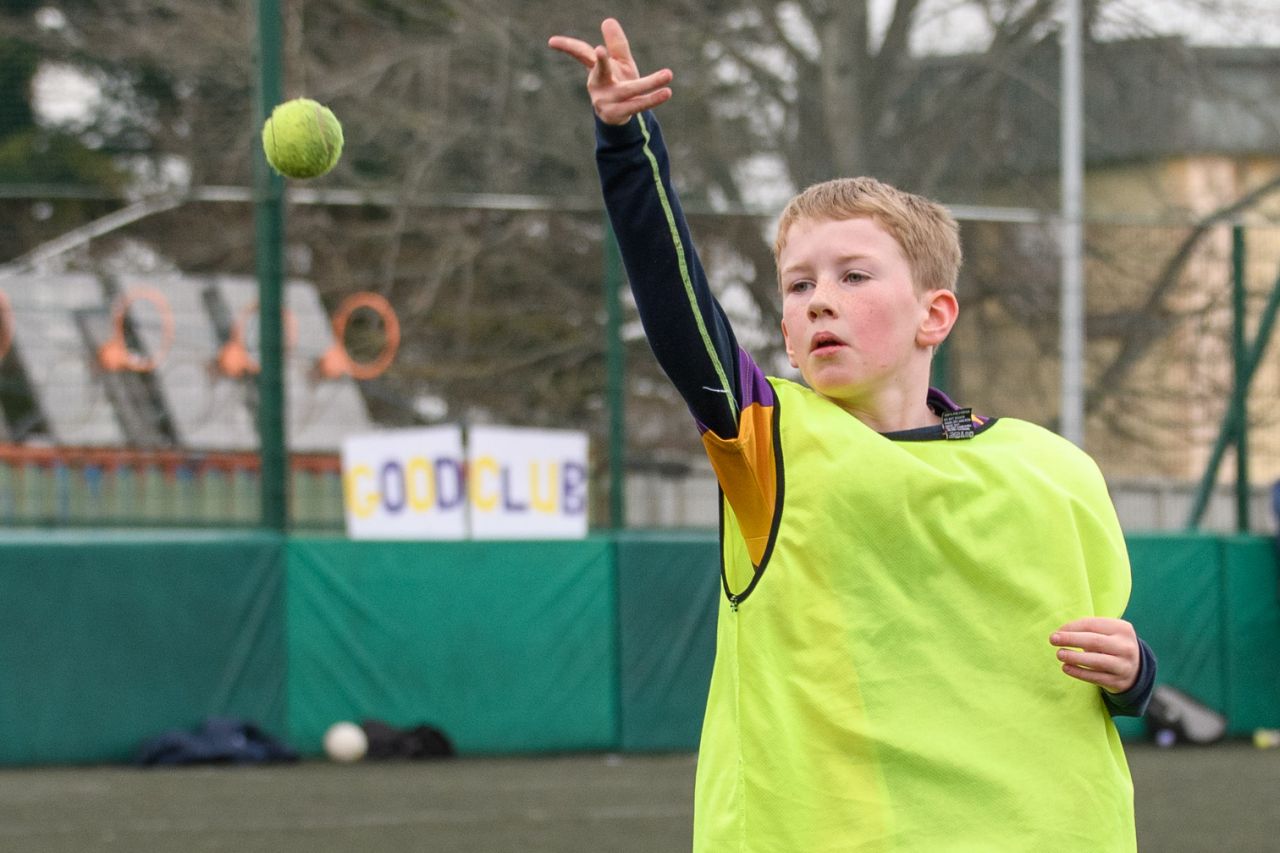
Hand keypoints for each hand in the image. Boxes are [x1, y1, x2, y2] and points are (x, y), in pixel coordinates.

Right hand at [548, 17, 673, 124]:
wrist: (621, 116)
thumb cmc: (619, 84)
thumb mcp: (619, 63)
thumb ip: (617, 44)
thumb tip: (608, 20)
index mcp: (595, 70)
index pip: (581, 54)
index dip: (567, 47)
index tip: (551, 42)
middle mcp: (597, 86)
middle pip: (601, 71)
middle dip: (601, 62)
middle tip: (600, 50)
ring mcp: (606, 102)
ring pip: (629, 91)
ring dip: (649, 84)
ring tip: (668, 74)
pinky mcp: (618, 115)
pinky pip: (637, 105)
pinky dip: (652, 99)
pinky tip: (666, 92)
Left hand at [1050, 617, 1139, 693]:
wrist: (1136, 670)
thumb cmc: (1111, 645)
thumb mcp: (1106, 632)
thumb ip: (1086, 629)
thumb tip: (1060, 633)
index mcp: (1122, 629)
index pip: (1093, 625)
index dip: (1072, 627)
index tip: (1057, 631)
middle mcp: (1126, 647)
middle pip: (1095, 641)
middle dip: (1071, 639)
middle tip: (1052, 639)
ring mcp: (1123, 666)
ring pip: (1096, 661)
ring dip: (1074, 657)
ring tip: (1059, 654)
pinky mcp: (1117, 681)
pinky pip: (1095, 677)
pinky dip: (1078, 672)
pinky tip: (1066, 667)